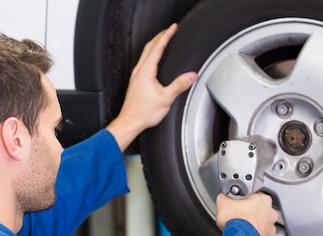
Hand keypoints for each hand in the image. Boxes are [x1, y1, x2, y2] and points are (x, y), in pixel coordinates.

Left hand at [106, 23, 198, 150]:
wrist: (130, 121)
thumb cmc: (144, 112)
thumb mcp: (166, 99)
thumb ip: (180, 85)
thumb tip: (192, 76)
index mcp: (146, 71)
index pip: (157, 47)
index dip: (166, 35)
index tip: (173, 28)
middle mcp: (139, 71)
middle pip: (149, 46)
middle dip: (160, 36)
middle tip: (169, 30)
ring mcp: (136, 76)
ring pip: (145, 53)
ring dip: (155, 44)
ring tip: (163, 40)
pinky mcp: (135, 81)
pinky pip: (143, 62)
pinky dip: (150, 54)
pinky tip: (153, 60)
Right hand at [215, 193, 277, 235]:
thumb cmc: (234, 222)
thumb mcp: (222, 202)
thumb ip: (225, 196)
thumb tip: (224, 197)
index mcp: (263, 200)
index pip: (254, 195)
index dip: (244, 199)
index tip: (237, 204)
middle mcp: (270, 214)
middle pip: (260, 210)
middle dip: (250, 213)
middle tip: (238, 216)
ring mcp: (270, 228)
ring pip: (262, 225)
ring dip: (253, 226)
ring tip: (241, 228)